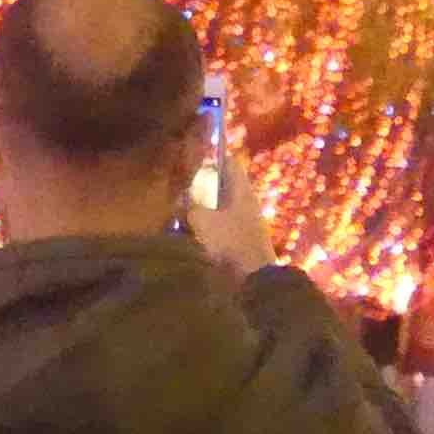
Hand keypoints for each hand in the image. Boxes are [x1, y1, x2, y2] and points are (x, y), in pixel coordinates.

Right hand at [183, 135, 274, 276]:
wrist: (255, 284)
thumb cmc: (230, 245)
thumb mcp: (200, 220)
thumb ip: (188, 205)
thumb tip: (179, 200)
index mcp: (242, 191)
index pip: (230, 161)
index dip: (212, 153)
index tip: (192, 149)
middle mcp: (247, 204)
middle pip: (223, 184)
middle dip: (202, 181)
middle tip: (178, 178)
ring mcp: (247, 224)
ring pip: (221, 206)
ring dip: (203, 205)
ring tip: (179, 204)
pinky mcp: (243, 243)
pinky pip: (222, 226)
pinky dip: (207, 224)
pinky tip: (190, 230)